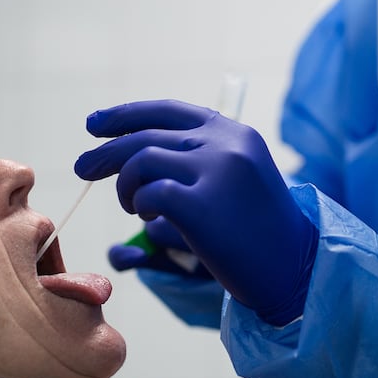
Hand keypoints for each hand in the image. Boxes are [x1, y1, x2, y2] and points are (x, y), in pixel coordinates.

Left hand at [74, 100, 317, 325]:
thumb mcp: (240, 176)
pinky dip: (140, 204)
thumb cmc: (261, 229)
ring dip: (125, 185)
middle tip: (83, 169)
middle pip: (146, 135)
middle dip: (107, 152)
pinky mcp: (201, 205)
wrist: (294, 267)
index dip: (126, 114)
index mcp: (234, 132)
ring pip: (141, 160)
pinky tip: (146, 218)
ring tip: (130, 206)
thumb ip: (202, 156)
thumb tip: (139, 150)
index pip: (168, 111)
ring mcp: (215, 171)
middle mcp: (225, 144)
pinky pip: (149, 194)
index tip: (95, 125)